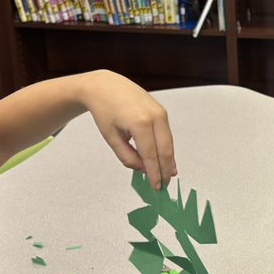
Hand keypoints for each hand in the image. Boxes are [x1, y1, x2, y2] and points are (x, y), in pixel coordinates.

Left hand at [83, 71, 176, 189]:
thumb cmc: (104, 110)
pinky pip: (167, 134)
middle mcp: (154, 116)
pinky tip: (167, 160)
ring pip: (169, 143)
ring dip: (168, 161)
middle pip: (165, 150)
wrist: (106, 86)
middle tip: (163, 186)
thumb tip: (143, 169)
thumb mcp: (111, 137)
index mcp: (139, 123)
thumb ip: (126, 156)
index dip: (154, 173)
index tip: (156, 187)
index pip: (150, 155)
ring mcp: (160, 112)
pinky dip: (166, 148)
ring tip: (167, 176)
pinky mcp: (162, 111)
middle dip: (165, 170)